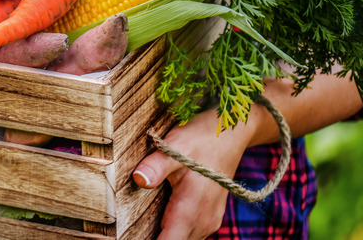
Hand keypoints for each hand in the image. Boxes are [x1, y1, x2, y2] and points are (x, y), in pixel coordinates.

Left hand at [133, 109, 255, 239]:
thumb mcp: (175, 146)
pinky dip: (174, 229)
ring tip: (140, 222)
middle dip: (151, 236)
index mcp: (191, 209)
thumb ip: (156, 166)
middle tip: (130, 226)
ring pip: (182, 239)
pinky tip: (160, 215)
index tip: (130, 233)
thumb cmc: (203, 138)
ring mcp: (208, 220)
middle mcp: (202, 221)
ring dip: (164, 233)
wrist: (232, 133)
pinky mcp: (209, 216)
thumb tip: (138, 179)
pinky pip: (189, 232)